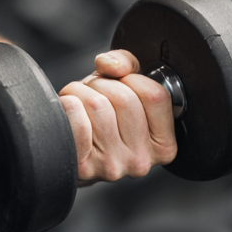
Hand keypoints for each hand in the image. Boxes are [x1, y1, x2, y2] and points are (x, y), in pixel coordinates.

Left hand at [59, 50, 176, 182]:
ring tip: (81, 105)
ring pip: (97, 105)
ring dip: (81, 92)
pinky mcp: (84, 167)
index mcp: (163, 146)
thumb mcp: (121, 83)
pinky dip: (68, 103)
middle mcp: (142, 161)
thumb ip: (126, 64)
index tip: (120, 86)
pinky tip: (71, 115)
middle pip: (124, 98)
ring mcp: (113, 167)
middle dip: (101, 84)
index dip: (130, 78)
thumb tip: (110, 64)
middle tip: (94, 94)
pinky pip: (76, 116)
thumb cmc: (99, 113)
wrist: (71, 145)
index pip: (154, 95)